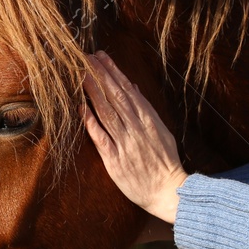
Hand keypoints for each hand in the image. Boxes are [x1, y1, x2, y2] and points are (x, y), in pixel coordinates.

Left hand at [82, 51, 187, 224]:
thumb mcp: (161, 130)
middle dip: (100, 75)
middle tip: (85, 58)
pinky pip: (101, 138)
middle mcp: (137, 128)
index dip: (113, 72)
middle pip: (115, 96)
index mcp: (149, 119)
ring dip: (93, 92)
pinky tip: (80, 108)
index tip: (101, 57)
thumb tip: (133, 87)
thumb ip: (146, 109)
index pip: (128, 89)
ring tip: (80, 75)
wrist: (168, 192)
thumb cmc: (165, 162)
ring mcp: (126, 143)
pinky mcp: (115, 161)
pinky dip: (90, 122)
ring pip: (107, 112)